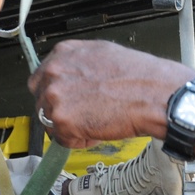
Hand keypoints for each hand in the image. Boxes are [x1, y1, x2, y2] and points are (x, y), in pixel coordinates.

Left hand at [28, 40, 193, 148]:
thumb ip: (77, 63)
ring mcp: (55, 96)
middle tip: (82, 115)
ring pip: (50, 121)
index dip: (53, 94)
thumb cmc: (139, 76)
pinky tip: (97, 131)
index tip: (64, 102)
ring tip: (95, 121)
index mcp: (62, 53)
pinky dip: (78, 141)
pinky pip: (62, 139)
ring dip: (69, 127)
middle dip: (58, 111)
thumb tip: (70, 75)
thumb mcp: (102, 53)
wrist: (154, 95)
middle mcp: (53, 72)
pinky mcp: (62, 120)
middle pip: (40, 100)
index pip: (40, 78)